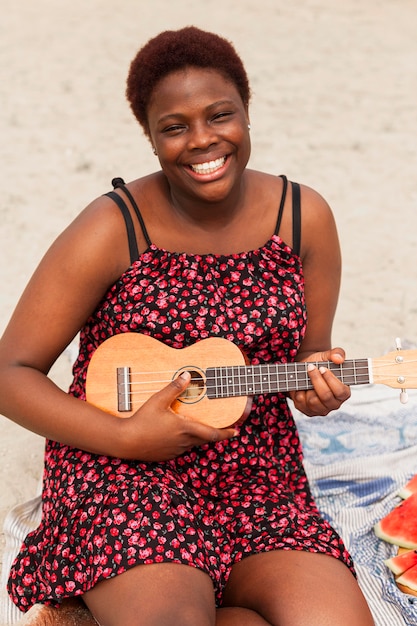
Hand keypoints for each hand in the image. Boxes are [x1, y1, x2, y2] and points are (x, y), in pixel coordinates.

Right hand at [119, 371, 236, 460]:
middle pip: (205, 439)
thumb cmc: (141, 420)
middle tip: (224, 428)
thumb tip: (187, 375)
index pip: (213, 433)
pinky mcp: (167, 455)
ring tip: (198, 426)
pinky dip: (185, 441)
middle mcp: (183, 442)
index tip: (236, 430)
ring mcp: (175, 450)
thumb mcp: (158, 400)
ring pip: (193, 443)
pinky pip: (181, 448)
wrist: (126, 441)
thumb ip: (174, 388)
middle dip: (215, 433)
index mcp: (185, 428)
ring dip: (198, 436)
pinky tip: (177, 433)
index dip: (226, 432)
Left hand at [289, 348, 350, 416]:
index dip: (331, 380)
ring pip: (313, 402)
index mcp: (344, 392)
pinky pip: (301, 404)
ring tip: (306, 376)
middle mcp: (334, 404)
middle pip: (326, 396)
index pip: (341, 391)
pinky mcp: (308, 411)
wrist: (305, 369)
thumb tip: (339, 358)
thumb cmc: (319, 364)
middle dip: (316, 380)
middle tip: (311, 368)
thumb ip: (337, 353)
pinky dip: (298, 392)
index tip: (322, 368)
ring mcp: (321, 409)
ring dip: (307, 386)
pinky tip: (300, 385)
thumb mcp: (327, 355)